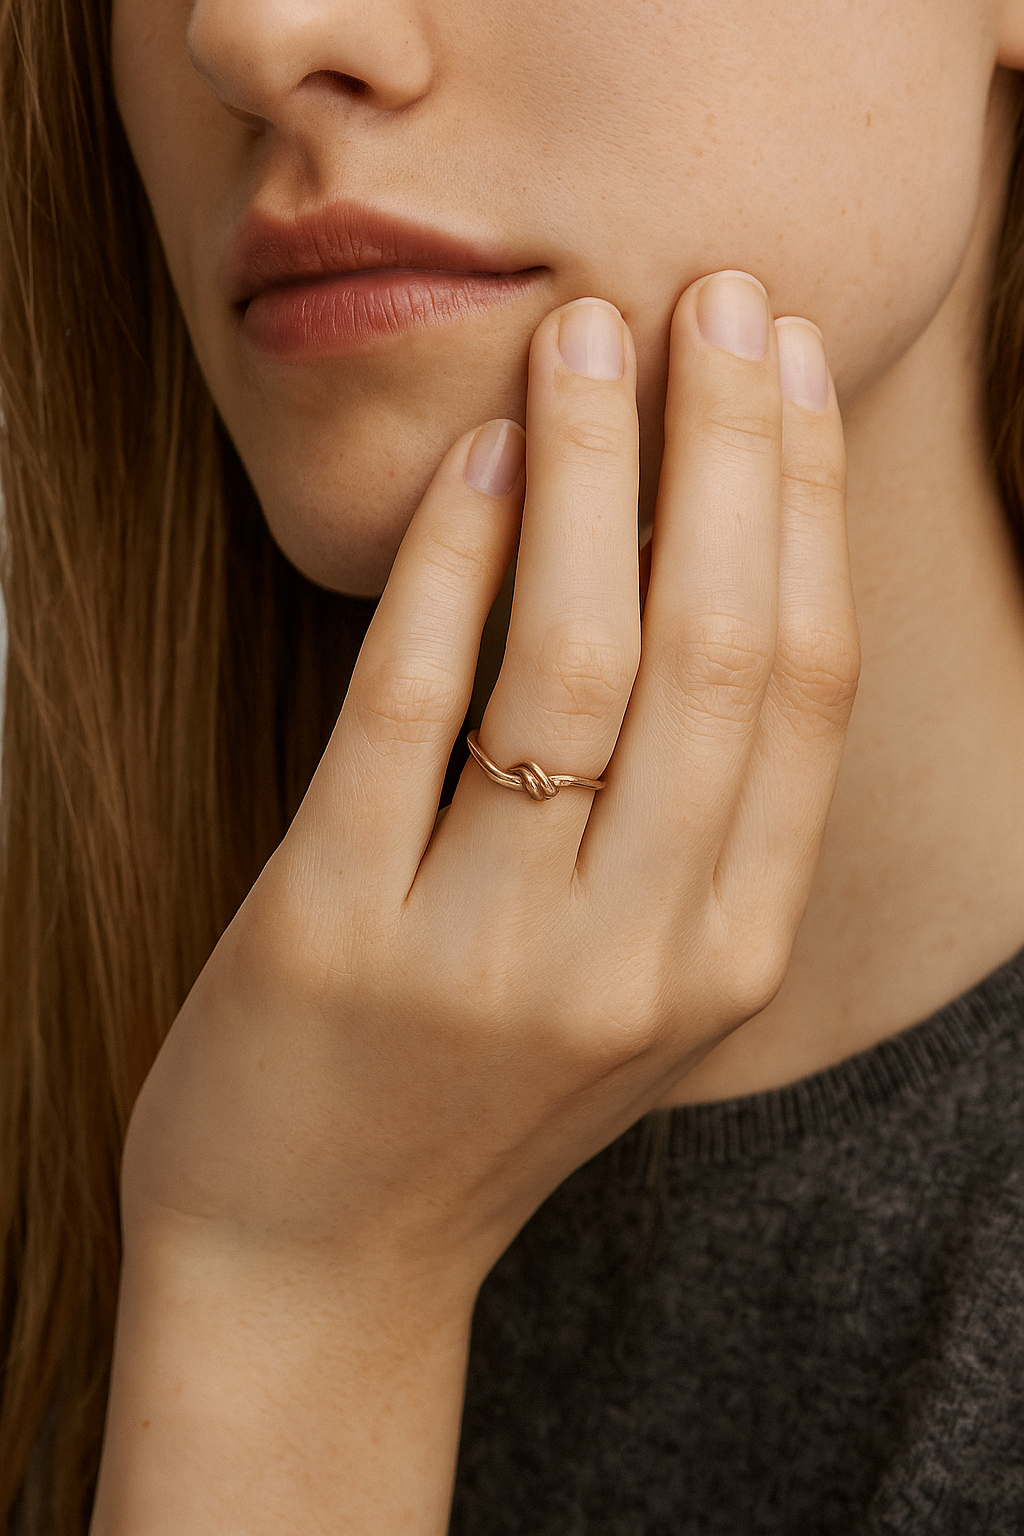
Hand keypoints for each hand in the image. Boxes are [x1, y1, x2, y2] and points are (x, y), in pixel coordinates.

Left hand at [123, 271, 856, 1290]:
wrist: (315, 1257)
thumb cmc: (472, 1091)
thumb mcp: (630, 977)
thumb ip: (690, 815)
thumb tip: (714, 564)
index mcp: (728, 954)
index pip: (800, 685)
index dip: (804, 502)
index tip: (784, 363)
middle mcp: (637, 960)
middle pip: (715, 650)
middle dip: (727, 447)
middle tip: (710, 294)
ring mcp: (489, 956)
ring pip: (580, 665)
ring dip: (593, 475)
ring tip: (580, 344)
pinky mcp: (337, 937)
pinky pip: (408, 709)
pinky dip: (446, 563)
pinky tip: (470, 459)